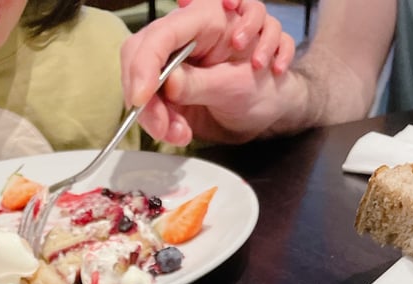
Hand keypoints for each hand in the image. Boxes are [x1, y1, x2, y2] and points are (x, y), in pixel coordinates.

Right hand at [121, 0, 294, 144]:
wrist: (270, 111)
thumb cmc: (264, 89)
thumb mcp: (235, 87)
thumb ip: (199, 83)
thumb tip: (168, 82)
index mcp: (206, 20)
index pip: (162, 33)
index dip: (145, 64)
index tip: (141, 98)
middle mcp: (184, 36)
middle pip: (142, 55)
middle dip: (146, 95)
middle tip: (160, 127)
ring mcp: (174, 62)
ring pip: (144, 82)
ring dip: (155, 114)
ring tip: (180, 135)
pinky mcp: (169, 88)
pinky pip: (151, 103)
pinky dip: (160, 124)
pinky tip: (179, 134)